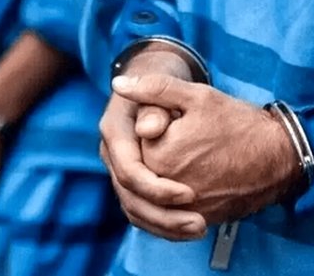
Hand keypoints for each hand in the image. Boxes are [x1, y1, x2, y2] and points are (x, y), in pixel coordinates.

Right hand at [100, 49, 206, 240]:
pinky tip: (188, 228)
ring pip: (135, 208)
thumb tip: (140, 122)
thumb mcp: (168, 85)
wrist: (161, 88)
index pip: (129, 170)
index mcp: (115, 130)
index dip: (157, 187)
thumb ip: (156, 98)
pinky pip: (143, 210)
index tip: (190, 194)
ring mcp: (122, 169)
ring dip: (165, 226)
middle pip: (130, 196)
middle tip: (199, 224)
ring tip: (199, 229)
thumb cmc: (168, 85)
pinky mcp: (134, 180)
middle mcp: (113, 154)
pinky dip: (164, 223)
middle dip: (163, 216)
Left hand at [112, 74, 300, 227]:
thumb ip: (155, 89)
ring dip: (158, 182)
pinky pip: (171, 218)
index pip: (132, 144)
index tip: (175, 121)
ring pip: (153, 197)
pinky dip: (170, 204)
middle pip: (141, 171)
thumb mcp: (198, 96)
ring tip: (185, 161)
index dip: (151, 129)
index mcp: (159, 155)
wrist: (280, 157)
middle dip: (154, 154)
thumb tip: (118, 84)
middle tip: (185, 140)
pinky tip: (187, 185)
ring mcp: (184, 208)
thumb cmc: (240, 124)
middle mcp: (167, 188)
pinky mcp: (200, 218)